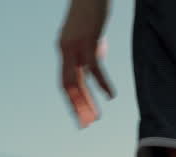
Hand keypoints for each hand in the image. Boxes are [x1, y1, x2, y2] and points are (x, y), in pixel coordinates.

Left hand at [58, 0, 113, 127]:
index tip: (78, 115)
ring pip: (78, 80)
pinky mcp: (89, 41)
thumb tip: (96, 60)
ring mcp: (76, 46)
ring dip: (87, 101)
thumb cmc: (90, 8)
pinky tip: (111, 96)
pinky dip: (102, 83)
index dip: (71, 100)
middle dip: (76, 107)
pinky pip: (94, 68)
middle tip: (85, 125)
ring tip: (95, 118)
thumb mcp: (89, 33)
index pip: (64, 81)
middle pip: (68, 85)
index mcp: (64, 49)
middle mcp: (66, 50)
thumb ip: (91, 48)